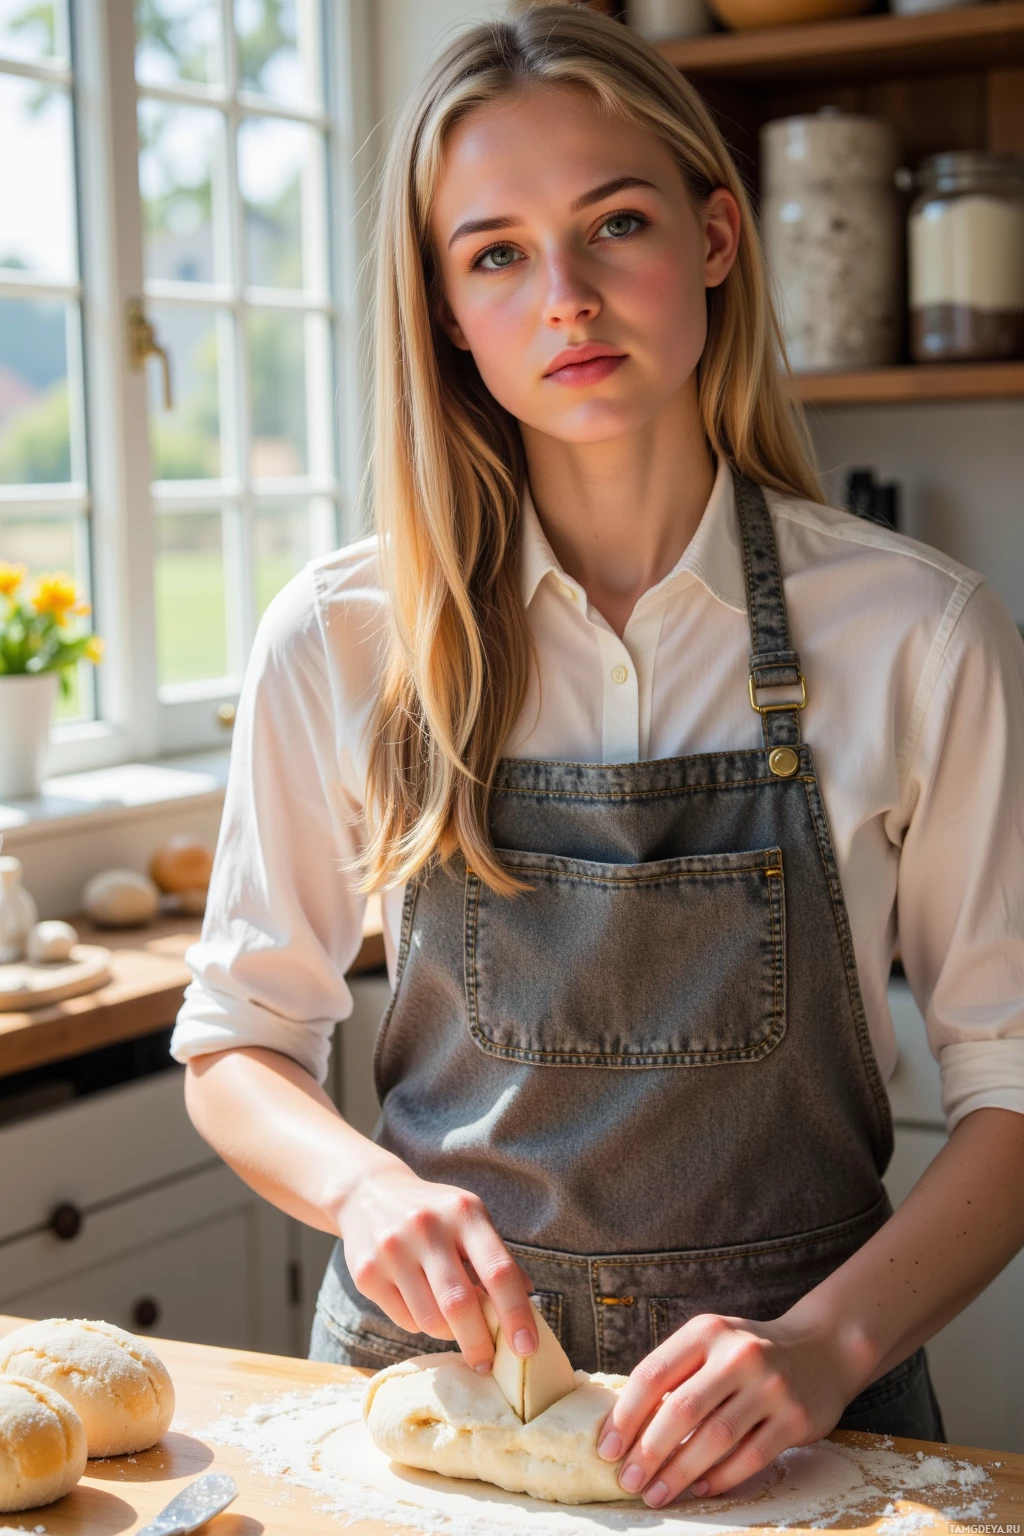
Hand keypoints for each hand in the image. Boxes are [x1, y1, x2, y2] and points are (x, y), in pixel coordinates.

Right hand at [338, 1164, 535, 1370]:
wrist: (368, 1193)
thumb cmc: (434, 1213)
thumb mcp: (470, 1220)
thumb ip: (497, 1258)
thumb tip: (527, 1302)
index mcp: (464, 1213)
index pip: (497, 1270)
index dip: (516, 1313)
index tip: (527, 1349)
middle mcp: (427, 1228)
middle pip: (460, 1304)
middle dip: (479, 1342)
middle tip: (487, 1363)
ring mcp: (393, 1250)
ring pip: (430, 1320)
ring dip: (448, 1334)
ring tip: (453, 1325)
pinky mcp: (367, 1273)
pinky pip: (405, 1320)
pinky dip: (422, 1324)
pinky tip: (423, 1305)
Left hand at [596, 1311, 865, 1508]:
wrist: (821, 1350)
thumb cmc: (746, 1354)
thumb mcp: (710, 1344)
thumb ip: (674, 1375)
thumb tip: (624, 1427)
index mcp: (706, 1332)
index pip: (654, 1374)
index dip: (625, 1415)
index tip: (607, 1449)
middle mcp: (739, 1354)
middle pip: (682, 1410)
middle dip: (649, 1451)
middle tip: (628, 1481)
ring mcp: (771, 1387)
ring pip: (715, 1439)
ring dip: (680, 1473)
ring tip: (656, 1494)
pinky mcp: (796, 1418)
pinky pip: (750, 1457)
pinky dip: (720, 1478)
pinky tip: (699, 1489)